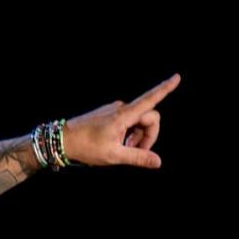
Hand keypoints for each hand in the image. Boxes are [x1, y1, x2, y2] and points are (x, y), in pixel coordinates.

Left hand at [63, 73, 180, 168]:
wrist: (61, 140)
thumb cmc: (85, 147)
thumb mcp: (113, 155)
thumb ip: (137, 157)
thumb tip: (157, 161)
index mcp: (124, 115)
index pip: (150, 99)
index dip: (165, 88)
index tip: (177, 77)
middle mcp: (121, 108)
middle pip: (149, 117)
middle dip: (149, 135)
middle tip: (136, 152)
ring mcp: (114, 110)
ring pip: (138, 120)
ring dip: (138, 136)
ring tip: (124, 149)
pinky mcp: (108, 114)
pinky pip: (127, 121)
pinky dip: (129, 133)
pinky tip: (118, 144)